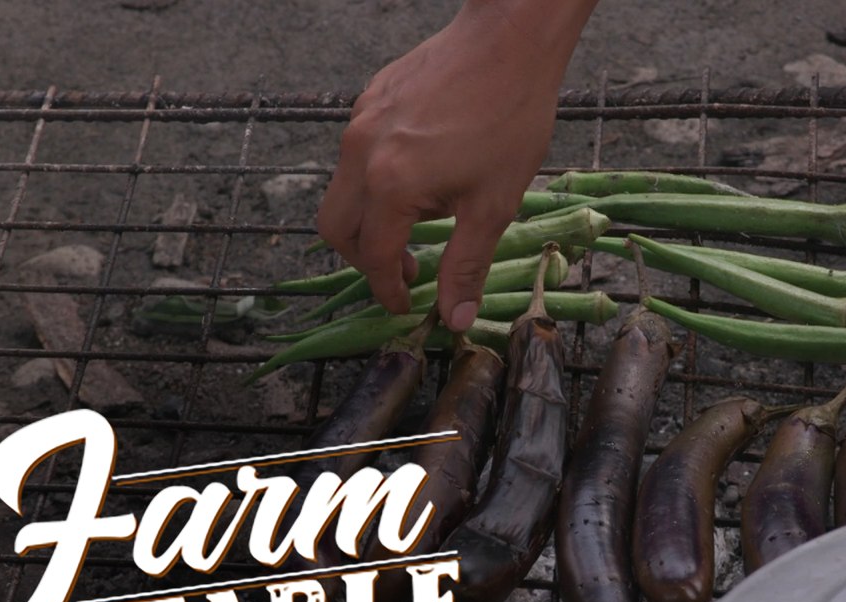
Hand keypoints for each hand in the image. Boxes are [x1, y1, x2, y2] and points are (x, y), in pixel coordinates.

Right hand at [317, 1, 593, 331]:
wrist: (509, 41)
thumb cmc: (509, 119)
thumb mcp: (493, 204)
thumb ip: (467, 265)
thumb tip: (455, 318)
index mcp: (390, 185)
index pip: (373, 258)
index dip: (388, 290)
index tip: (406, 306)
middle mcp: (360, 153)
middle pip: (336, 228)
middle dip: (364, 261)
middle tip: (407, 270)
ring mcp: (360, 122)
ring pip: (343, 190)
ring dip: (371, 219)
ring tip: (422, 222)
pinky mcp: (369, 99)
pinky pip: (356, 154)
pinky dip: (375, 181)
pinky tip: (422, 177)